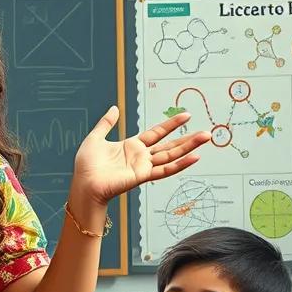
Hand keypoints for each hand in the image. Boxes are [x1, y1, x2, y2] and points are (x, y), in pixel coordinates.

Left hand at [73, 107, 209, 205]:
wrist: (84, 183)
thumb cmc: (86, 165)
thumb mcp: (95, 138)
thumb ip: (106, 123)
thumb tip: (114, 108)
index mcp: (132, 146)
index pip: (157, 133)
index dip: (171, 124)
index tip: (187, 115)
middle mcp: (141, 157)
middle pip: (169, 145)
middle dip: (188, 139)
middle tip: (207, 132)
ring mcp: (143, 167)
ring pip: (171, 156)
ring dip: (189, 148)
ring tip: (206, 138)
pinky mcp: (142, 176)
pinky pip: (164, 170)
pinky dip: (180, 165)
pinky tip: (194, 158)